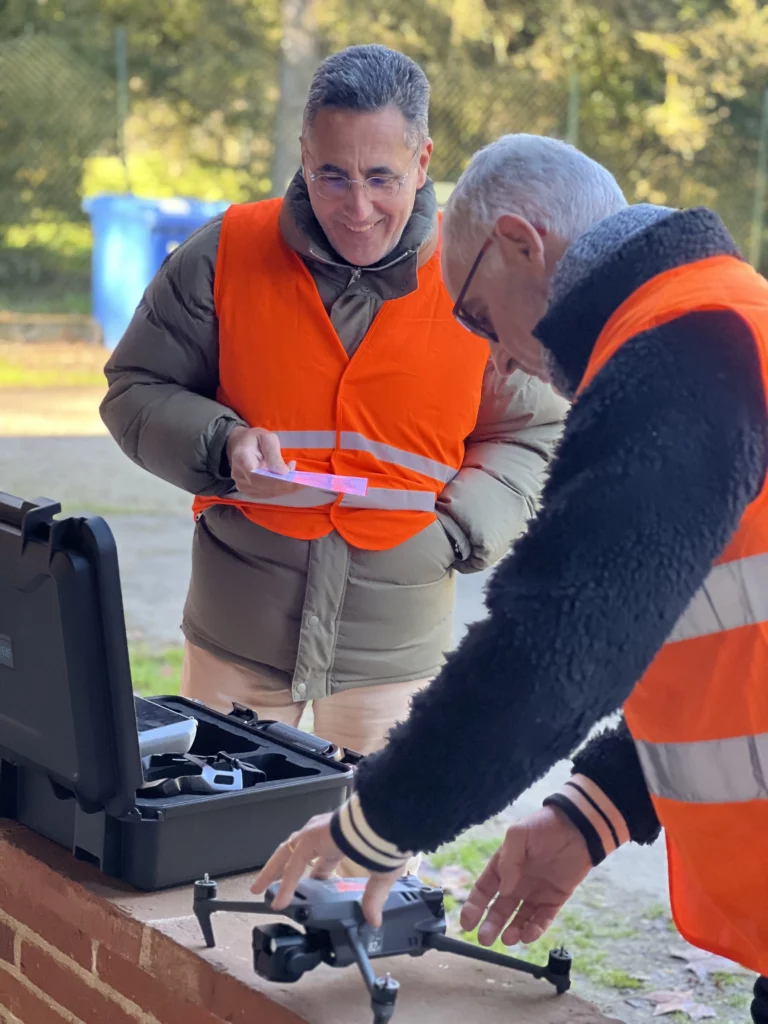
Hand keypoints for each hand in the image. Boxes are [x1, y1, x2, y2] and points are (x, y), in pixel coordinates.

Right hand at [226, 425, 299, 498]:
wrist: (241, 446)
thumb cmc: (255, 439)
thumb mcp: (266, 438)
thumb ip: (274, 455)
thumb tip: (284, 473)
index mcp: (241, 458)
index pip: (256, 476)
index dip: (275, 480)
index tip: (293, 479)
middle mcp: (239, 475)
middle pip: (263, 487)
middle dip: (285, 485)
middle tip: (303, 481)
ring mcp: (242, 485)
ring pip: (267, 492)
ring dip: (286, 488)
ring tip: (297, 477)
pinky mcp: (249, 491)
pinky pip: (268, 494)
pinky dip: (281, 489)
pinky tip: (290, 481)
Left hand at [250, 812, 401, 926]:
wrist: (384, 820)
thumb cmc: (386, 839)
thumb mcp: (381, 873)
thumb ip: (374, 897)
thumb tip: (375, 920)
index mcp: (339, 840)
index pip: (320, 858)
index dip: (314, 875)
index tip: (310, 887)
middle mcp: (322, 834)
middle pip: (293, 853)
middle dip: (280, 869)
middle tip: (268, 885)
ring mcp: (314, 835)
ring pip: (286, 855)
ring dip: (273, 873)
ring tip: (259, 889)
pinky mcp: (311, 839)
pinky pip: (294, 865)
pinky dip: (287, 884)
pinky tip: (280, 902)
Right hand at [460, 806, 591, 946]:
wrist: (577, 828)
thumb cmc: (544, 826)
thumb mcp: (519, 835)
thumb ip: (508, 860)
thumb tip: (504, 889)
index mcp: (504, 866)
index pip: (484, 890)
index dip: (474, 907)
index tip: (466, 925)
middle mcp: (517, 883)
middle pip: (499, 909)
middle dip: (491, 925)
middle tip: (485, 939)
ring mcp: (535, 893)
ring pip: (520, 918)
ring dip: (512, 931)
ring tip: (508, 939)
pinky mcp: (554, 899)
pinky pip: (542, 919)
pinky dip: (535, 930)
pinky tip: (528, 935)